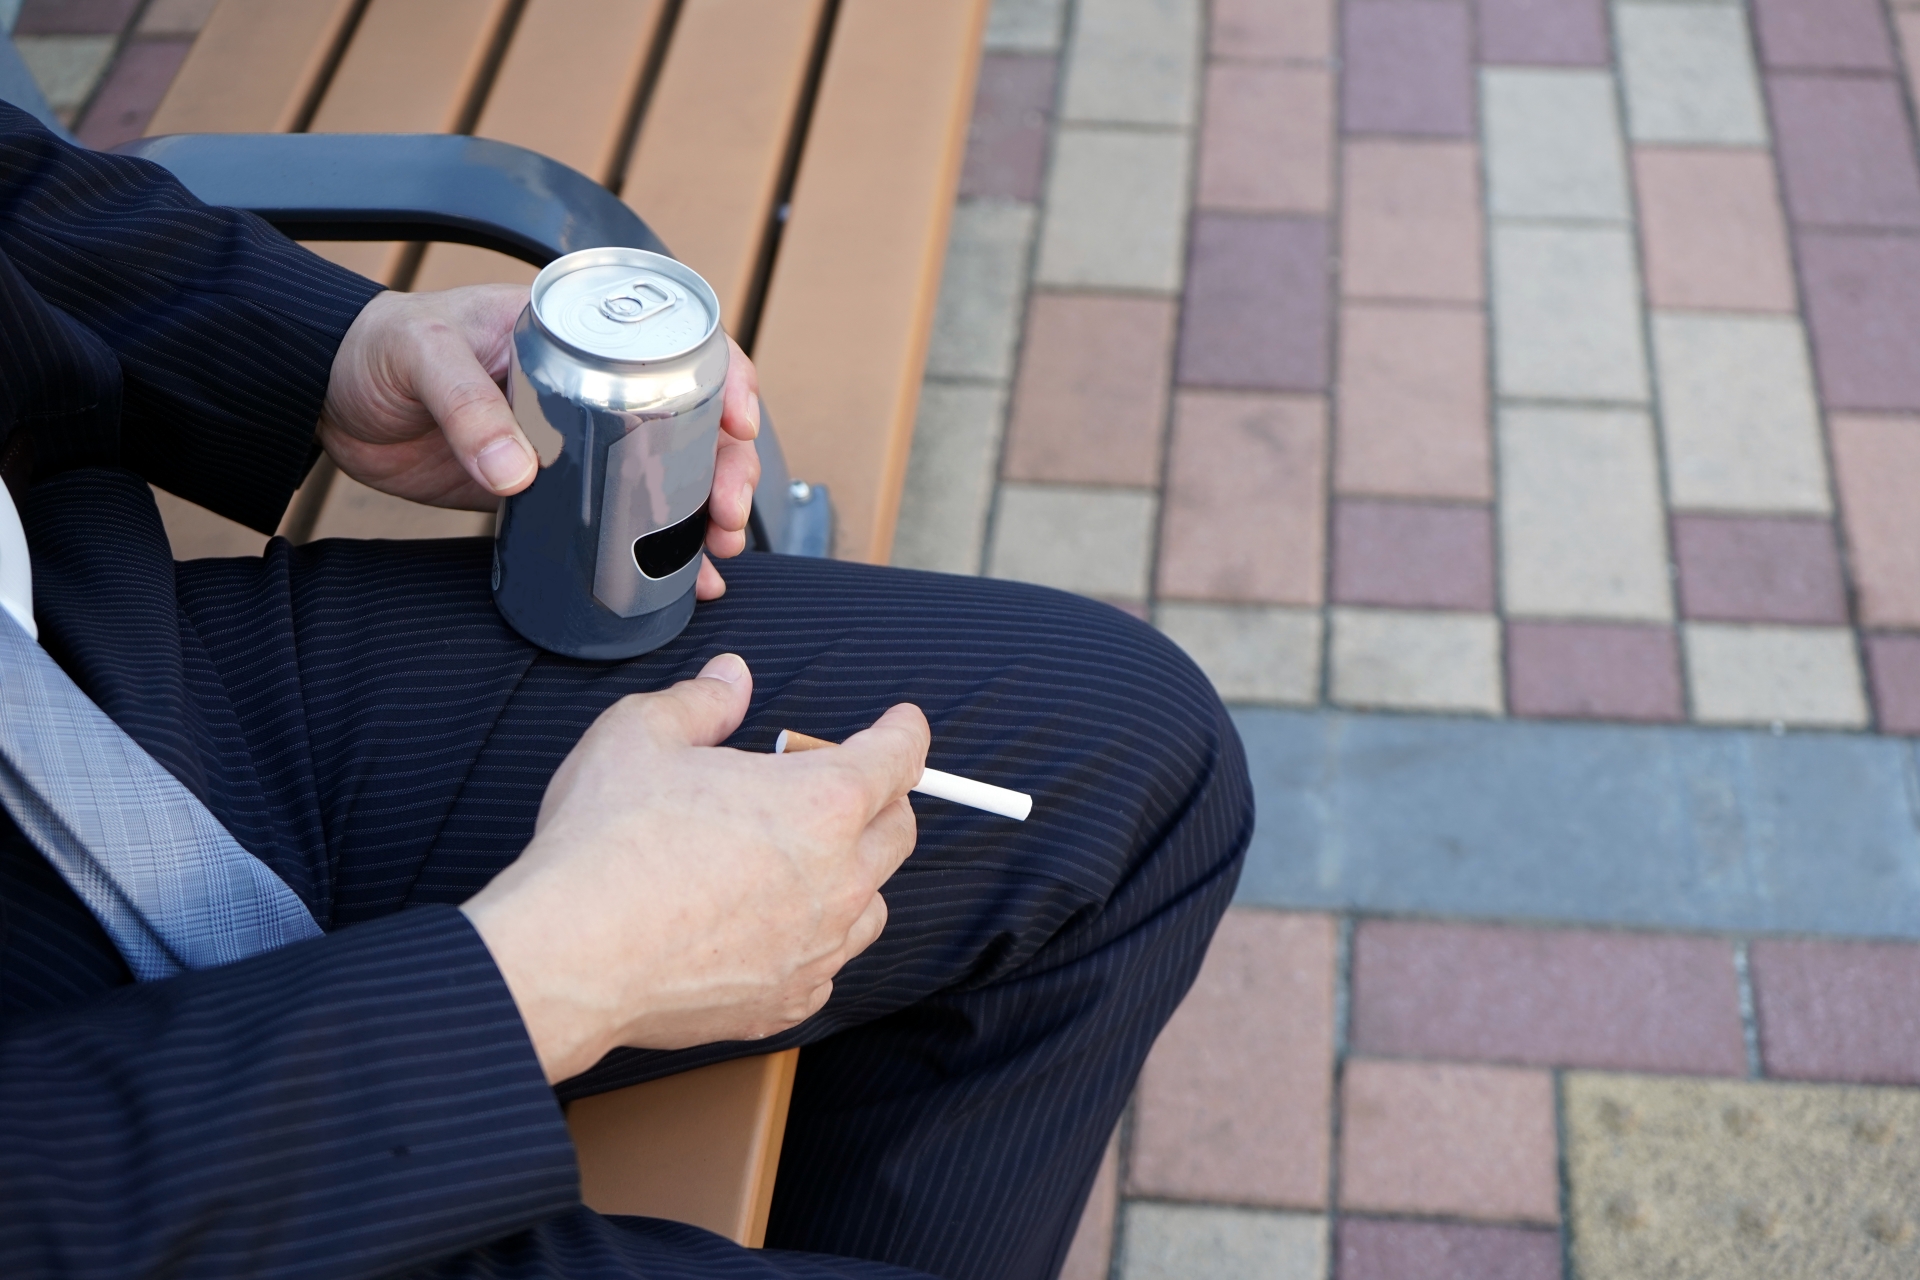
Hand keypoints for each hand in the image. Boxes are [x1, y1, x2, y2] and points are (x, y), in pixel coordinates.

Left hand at [318, 286, 762, 599]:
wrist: (328, 397)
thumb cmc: (380, 347)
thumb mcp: (426, 358)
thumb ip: (469, 410)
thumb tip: (519, 476)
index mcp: (578, 330)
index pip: (677, 342)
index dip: (725, 377)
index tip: (738, 424)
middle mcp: (595, 383)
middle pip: (690, 420)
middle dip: (727, 467)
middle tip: (727, 513)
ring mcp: (579, 440)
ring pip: (668, 474)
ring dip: (704, 513)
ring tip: (719, 551)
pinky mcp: (554, 490)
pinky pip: (619, 518)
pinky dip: (654, 551)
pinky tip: (685, 581)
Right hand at [459, 653, 928, 1083]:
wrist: (572, 957)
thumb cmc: (607, 846)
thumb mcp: (642, 733)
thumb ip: (701, 700)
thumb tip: (729, 680)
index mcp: (823, 802)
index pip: (898, 756)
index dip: (904, 731)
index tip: (902, 725)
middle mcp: (838, 878)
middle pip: (898, 830)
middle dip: (883, 798)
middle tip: (839, 782)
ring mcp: (816, 947)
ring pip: (870, 904)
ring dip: (853, 873)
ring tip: (808, 857)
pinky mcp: (785, 1002)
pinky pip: (826, 966)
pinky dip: (813, 941)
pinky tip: (776, 925)